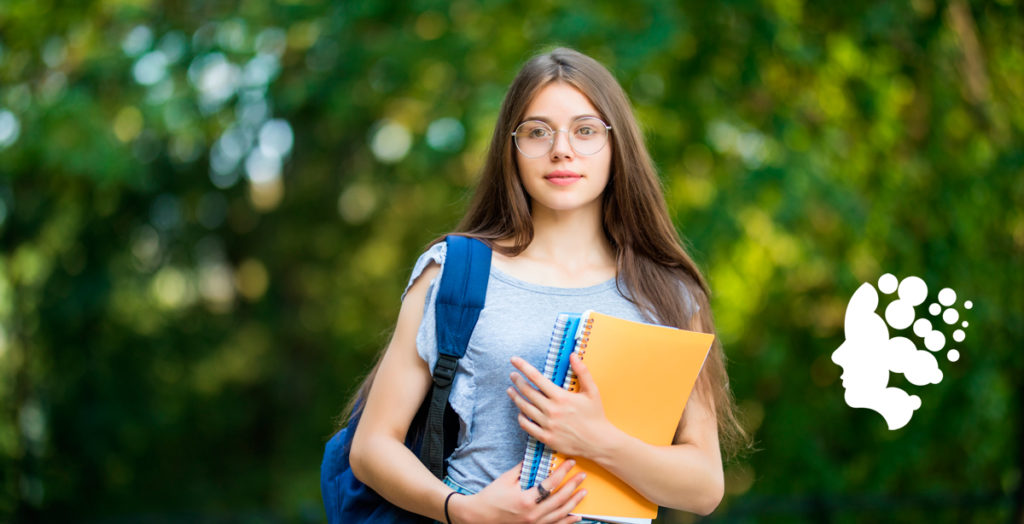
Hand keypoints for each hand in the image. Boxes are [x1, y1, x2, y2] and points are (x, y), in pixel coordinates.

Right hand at [449, 459, 586, 523]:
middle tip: (582, 476)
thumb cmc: (491, 498)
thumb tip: (536, 457)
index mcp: (526, 500)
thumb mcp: (506, 480)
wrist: (479, 517)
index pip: (550, 483)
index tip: (571, 463)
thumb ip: (523, 469)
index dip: (563, 472)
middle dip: (573, 486)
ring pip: (561, 514)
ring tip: (583, 493)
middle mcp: (532, 514)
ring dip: (574, 503)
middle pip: (560, 499)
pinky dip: (567, 521)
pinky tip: (577, 516)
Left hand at [507, 354, 613, 457]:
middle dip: (517, 381)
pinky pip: (527, 426)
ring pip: (524, 408)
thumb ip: (582, 371)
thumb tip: (573, 355)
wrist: (598, 442)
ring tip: (511, 391)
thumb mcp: (592, 391)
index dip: (523, 367)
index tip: (514, 360)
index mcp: (561, 397)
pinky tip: (520, 412)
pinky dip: (521, 418)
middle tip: (512, 375)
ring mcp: (548, 425)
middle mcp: (552, 410)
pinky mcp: (546, 438)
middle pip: (527, 392)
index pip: (536, 378)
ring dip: (515, 398)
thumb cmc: (595, 415)